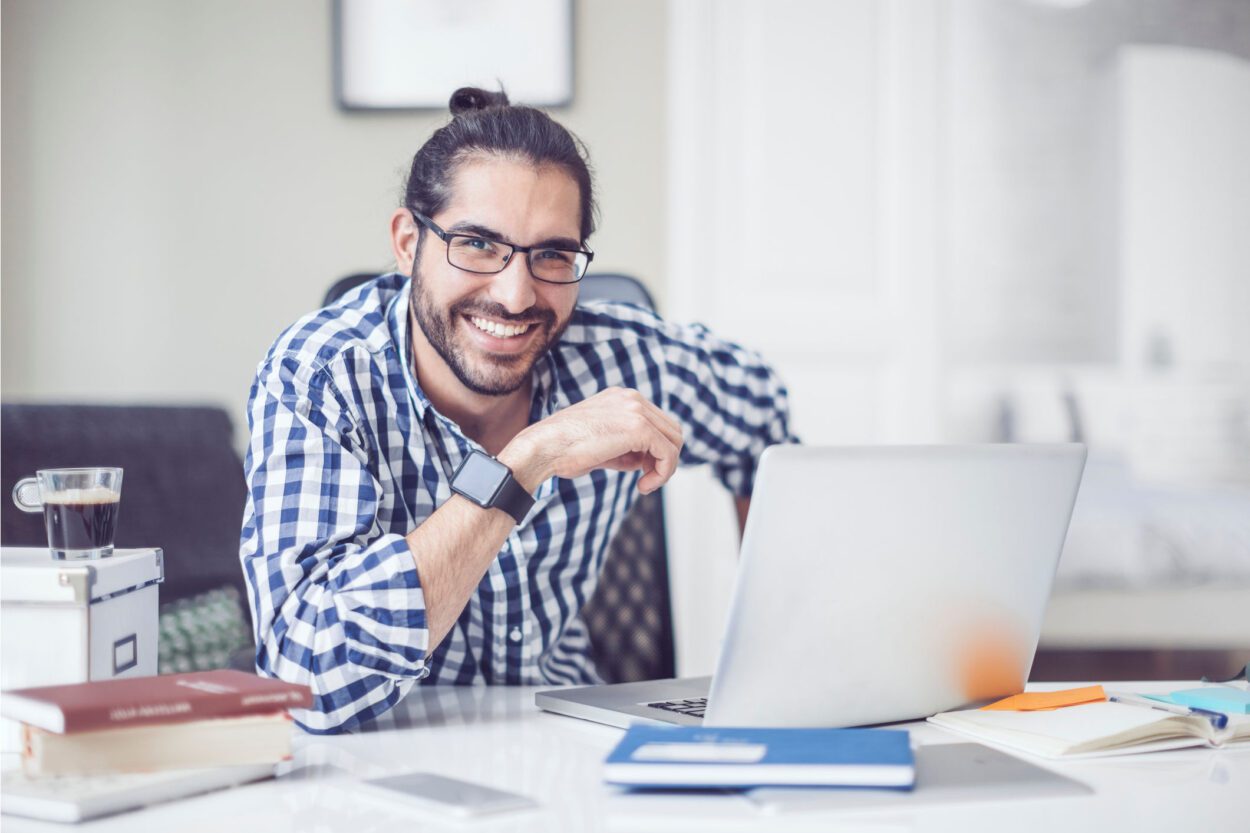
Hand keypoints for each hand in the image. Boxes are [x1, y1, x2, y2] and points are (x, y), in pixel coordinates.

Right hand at [499, 387, 683, 493]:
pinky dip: (663, 473)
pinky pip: (668, 453)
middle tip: (646, 479)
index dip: (656, 450)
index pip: (657, 422)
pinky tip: (643, 486)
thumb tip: (647, 461)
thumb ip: (626, 448)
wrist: (543, 448)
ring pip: (674, 441)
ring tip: (645, 484)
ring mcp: (636, 410)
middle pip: (671, 430)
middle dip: (664, 459)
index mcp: (621, 398)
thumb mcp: (601, 446)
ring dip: (665, 468)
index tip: (642, 471)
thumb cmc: (563, 451)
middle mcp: (631, 398)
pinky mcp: (638, 428)